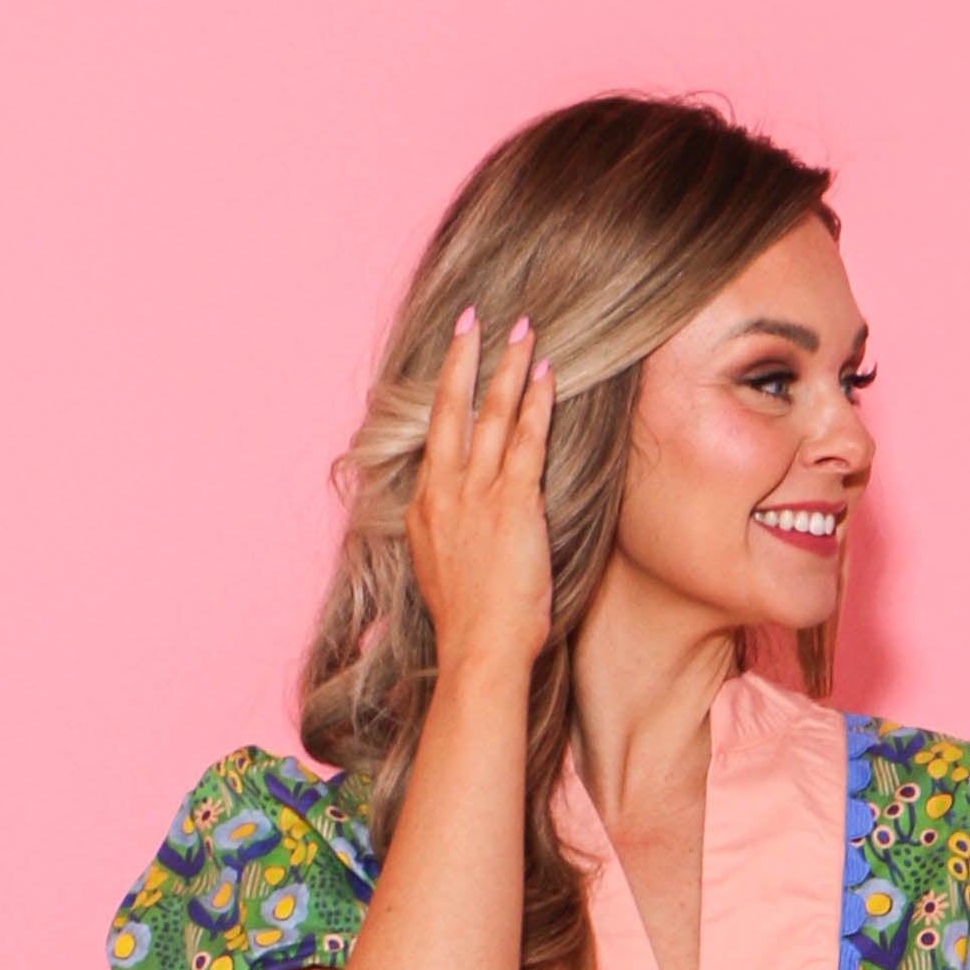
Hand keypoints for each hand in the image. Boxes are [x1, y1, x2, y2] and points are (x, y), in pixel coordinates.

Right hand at [405, 308, 555, 684]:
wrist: (478, 652)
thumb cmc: (468, 631)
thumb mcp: (440, 580)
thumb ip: (446, 547)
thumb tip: (458, 543)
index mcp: (423, 512)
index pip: (435, 443)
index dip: (445, 400)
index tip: (453, 368)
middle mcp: (444, 493)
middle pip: (449, 410)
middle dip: (461, 358)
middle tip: (473, 318)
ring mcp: (476, 495)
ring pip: (491, 415)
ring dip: (507, 367)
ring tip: (522, 329)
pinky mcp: (512, 503)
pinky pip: (526, 440)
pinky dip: (537, 403)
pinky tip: (546, 373)